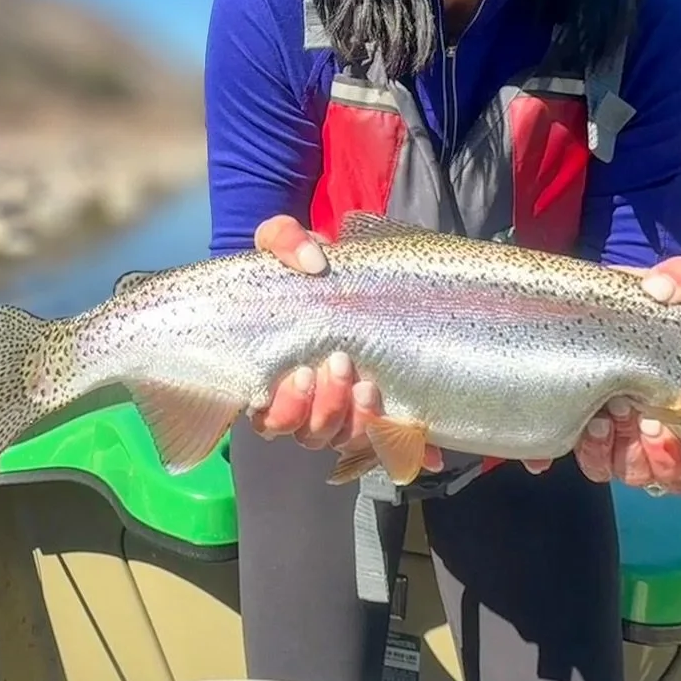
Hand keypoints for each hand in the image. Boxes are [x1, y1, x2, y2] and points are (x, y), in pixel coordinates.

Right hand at [249, 215, 444, 471]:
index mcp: (273, 373)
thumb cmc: (301, 265)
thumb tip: (312, 260)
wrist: (336, 271)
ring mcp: (340, 406)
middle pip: (308, 433)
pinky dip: (398, 439)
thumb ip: (285, 241)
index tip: (304, 370)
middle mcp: (304, 400)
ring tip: (367, 383)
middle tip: (341, 362)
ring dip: (355, 418)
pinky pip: (383, 439)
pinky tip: (412, 429)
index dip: (285, 406)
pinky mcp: (373, 406)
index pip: (269, 416)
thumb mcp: (282, 241)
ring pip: (343, 440)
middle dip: (325, 407)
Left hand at [568, 255, 680, 494]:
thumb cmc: (625, 302)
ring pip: (609, 469)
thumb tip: (664, 292)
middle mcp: (639, 426)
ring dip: (603, 453)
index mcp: (671, 405)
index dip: (674, 456)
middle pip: (649, 473)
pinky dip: (546, 455)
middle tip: (626, 416)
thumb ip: (677, 280)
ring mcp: (600, 431)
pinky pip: (552, 456)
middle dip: (637, 455)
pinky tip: (542, 451)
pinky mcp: (558, 425)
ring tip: (595, 422)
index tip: (659, 427)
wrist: (576, 298)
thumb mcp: (656, 287)